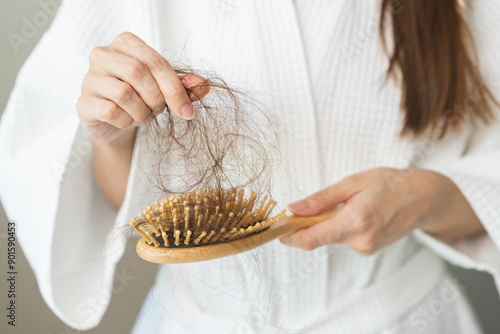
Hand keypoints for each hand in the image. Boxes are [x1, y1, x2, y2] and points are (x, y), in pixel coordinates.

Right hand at [77, 32, 209, 142]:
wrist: (116, 123)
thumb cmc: (142, 98)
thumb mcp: (166, 90)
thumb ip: (186, 86)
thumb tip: (204, 84)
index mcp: (126, 43)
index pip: (155, 62)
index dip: (175, 89)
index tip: (187, 112)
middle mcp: (103, 54)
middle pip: (137, 72)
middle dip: (156, 98)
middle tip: (158, 110)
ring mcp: (89, 77)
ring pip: (123, 93)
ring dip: (141, 112)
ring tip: (141, 115)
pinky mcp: (83, 102)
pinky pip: (110, 111)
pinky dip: (126, 121)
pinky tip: (126, 121)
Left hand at [279, 167, 484, 254]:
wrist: (424, 198)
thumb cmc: (391, 184)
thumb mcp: (353, 182)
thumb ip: (321, 199)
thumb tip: (294, 209)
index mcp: (356, 221)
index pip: (313, 239)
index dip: (290, 237)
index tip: (277, 230)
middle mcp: (361, 240)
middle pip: (320, 238)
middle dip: (308, 224)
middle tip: (306, 207)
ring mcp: (367, 247)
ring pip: (332, 237)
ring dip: (328, 224)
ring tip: (347, 204)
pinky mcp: (369, 249)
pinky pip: (344, 238)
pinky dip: (341, 226)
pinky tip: (356, 212)